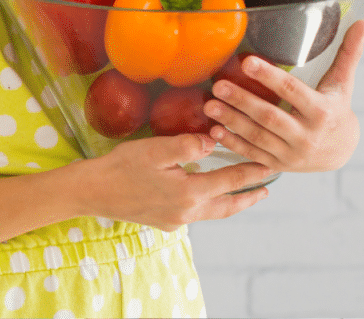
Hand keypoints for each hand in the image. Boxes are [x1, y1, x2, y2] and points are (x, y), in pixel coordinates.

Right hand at [86, 133, 272, 231]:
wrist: (92, 192)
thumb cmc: (121, 167)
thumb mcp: (155, 150)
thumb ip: (187, 145)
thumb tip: (212, 142)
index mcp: (189, 193)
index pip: (231, 180)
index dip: (252, 171)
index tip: (271, 164)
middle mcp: (187, 212)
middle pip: (228, 205)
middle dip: (249, 196)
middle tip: (267, 188)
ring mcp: (175, 220)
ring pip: (213, 212)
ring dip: (231, 203)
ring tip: (244, 196)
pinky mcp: (164, 222)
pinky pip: (196, 215)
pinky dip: (210, 205)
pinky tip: (205, 196)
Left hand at [204, 19, 363, 172]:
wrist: (340, 152)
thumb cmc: (336, 109)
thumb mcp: (342, 84)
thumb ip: (349, 54)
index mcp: (323, 111)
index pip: (293, 91)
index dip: (269, 77)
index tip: (246, 62)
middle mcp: (307, 135)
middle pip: (270, 116)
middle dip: (242, 101)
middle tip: (218, 85)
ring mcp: (292, 153)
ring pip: (258, 137)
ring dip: (232, 121)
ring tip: (209, 105)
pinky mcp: (278, 165)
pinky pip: (252, 154)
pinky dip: (232, 143)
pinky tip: (214, 130)